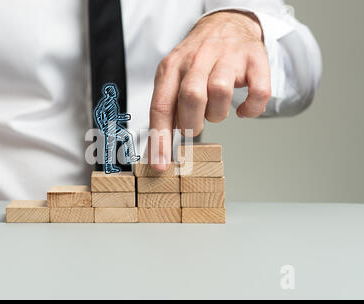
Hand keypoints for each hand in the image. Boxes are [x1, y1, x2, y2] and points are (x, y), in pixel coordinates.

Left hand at [149, 10, 270, 170]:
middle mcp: (198, 58)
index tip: (161, 166)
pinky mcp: (254, 60)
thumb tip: (159, 148)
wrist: (226, 24)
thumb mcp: (173, 76)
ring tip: (215, 110)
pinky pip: (258, 92)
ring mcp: (228, 57)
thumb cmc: (197, 60)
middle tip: (195, 125)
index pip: (161, 106)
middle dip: (192, 123)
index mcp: (172, 66)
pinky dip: (252, 109)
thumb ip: (167, 107)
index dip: (160, 140)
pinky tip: (244, 111)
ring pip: (221, 93)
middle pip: (192, 98)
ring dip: (218, 114)